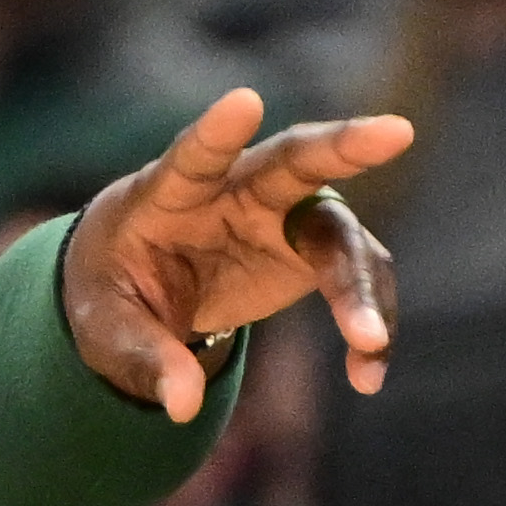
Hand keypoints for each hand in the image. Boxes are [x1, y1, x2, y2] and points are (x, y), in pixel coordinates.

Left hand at [63, 89, 414, 423]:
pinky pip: (355, 278)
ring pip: (338, 229)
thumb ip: (144, 359)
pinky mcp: (311, 249)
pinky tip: (367, 376)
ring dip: (358, 286)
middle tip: (398, 133)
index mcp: (169, 194)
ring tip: (368, 345)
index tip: (245, 101)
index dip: (217, 133)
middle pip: (294, 160)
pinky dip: (368, 322)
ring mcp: (281, 214)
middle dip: (344, 146)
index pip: (194, 158)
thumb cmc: (112, 291)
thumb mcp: (107, 330)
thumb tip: (182, 404)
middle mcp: (235, 190)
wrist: (137, 281)